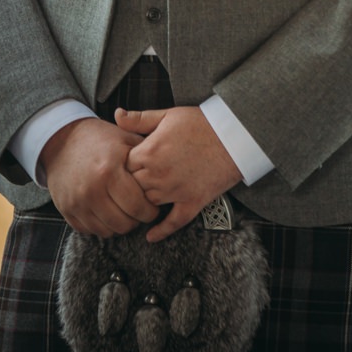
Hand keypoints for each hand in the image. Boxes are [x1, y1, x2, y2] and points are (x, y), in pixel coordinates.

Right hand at [42, 117, 158, 236]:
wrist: (61, 141)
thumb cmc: (99, 139)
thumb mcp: (124, 139)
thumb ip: (146, 156)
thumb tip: (167, 174)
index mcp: (109, 170)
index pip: (138, 206)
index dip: (151, 210)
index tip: (153, 206)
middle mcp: (92, 189)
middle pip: (125, 223)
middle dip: (137, 220)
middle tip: (141, 211)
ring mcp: (77, 202)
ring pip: (108, 231)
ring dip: (121, 225)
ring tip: (125, 212)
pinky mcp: (67, 210)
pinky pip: (91, 231)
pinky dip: (103, 225)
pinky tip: (108, 212)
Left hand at [115, 106, 243, 241]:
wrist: (233, 136)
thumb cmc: (201, 123)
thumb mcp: (167, 115)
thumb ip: (139, 118)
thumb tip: (117, 115)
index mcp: (149, 152)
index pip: (122, 167)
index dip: (123, 165)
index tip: (128, 164)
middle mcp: (158, 174)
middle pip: (132, 187)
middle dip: (131, 184)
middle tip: (133, 182)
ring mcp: (175, 191)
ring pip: (147, 204)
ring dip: (144, 202)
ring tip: (141, 200)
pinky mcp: (192, 202)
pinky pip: (173, 222)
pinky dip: (161, 231)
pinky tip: (151, 237)